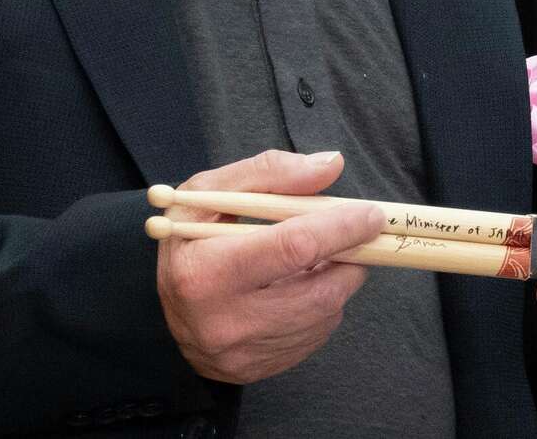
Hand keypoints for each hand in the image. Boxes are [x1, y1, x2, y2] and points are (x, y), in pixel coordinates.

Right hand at [154, 149, 383, 383]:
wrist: (164, 308)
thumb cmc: (192, 240)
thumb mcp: (211, 193)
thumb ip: (270, 172)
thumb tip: (331, 165)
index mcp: (206, 272)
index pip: (292, 247)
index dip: (340, 228)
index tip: (371, 214)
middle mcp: (223, 322)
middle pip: (320, 291)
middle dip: (350, 259)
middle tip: (355, 236)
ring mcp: (242, 354)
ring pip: (324, 314)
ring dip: (337, 280)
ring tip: (317, 259)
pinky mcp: (258, 370)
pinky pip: (316, 336)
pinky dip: (322, 306)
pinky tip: (299, 288)